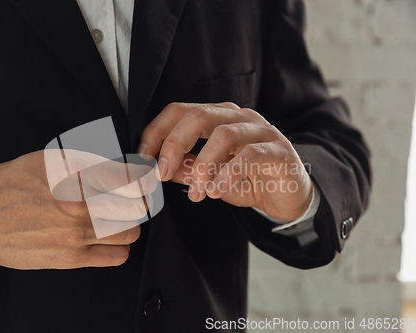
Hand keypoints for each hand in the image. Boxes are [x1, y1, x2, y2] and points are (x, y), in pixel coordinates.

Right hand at [0, 150, 156, 269]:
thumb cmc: (13, 184)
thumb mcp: (51, 157)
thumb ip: (91, 160)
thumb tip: (125, 166)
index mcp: (75, 176)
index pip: (132, 179)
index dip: (144, 177)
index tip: (144, 178)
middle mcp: (79, 206)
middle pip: (137, 207)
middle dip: (139, 200)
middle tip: (133, 196)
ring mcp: (76, 235)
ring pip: (131, 232)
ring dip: (129, 222)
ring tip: (117, 216)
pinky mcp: (71, 258)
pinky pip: (117, 256)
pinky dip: (120, 246)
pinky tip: (108, 237)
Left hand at [138, 102, 312, 220]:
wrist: (289, 195)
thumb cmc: (247, 180)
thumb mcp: (209, 177)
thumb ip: (185, 169)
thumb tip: (156, 168)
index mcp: (218, 117)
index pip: (180, 111)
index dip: (157, 131)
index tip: (143, 156)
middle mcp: (238, 117)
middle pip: (198, 115)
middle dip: (174, 144)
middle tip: (162, 172)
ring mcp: (260, 131)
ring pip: (224, 134)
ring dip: (202, 165)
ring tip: (195, 191)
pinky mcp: (279, 150)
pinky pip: (251, 154)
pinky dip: (229, 173)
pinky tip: (217, 191)